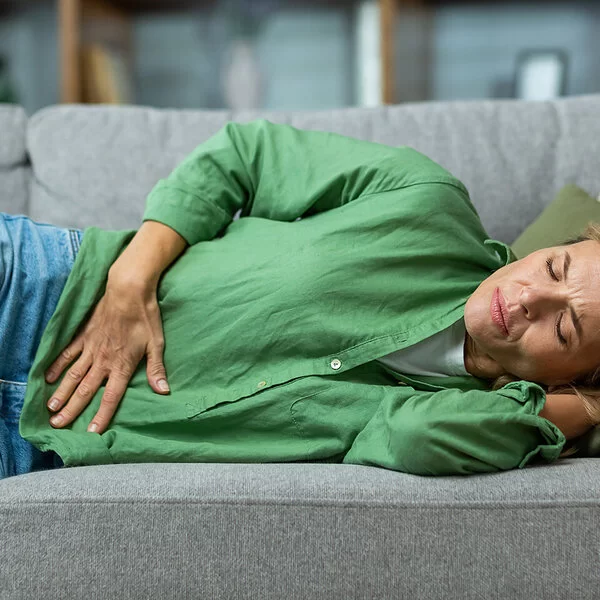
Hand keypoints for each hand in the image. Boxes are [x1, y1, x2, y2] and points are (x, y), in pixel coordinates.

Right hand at [44, 275, 169, 433]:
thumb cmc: (146, 316)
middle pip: (86, 390)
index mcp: (122, 365)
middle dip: (72, 409)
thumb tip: (164, 391)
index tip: (91, 432)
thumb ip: (156, 369)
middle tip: (58, 425)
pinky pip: (67, 353)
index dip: (102, 415)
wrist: (128, 289)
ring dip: (62, 392)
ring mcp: (91, 347)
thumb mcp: (156, 344)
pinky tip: (49, 377)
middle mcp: (104, 360)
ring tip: (51, 408)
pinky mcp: (83, 335)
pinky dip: (57, 366)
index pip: (111, 396)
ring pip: (73, 375)